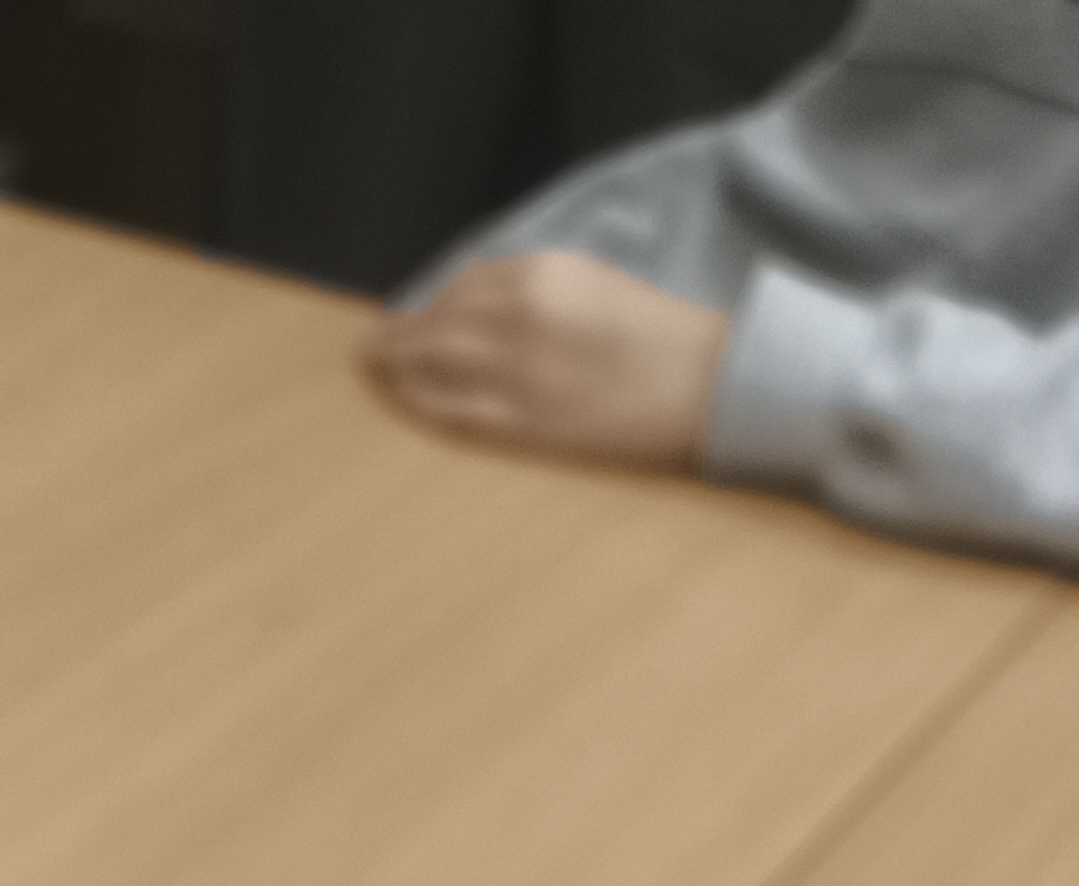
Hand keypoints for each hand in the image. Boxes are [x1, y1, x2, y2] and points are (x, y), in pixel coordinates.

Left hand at [368, 251, 728, 472]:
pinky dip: (419, 402)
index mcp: (543, 271)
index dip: (431, 301)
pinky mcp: (518, 421)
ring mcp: (512, 370)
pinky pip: (450, 409)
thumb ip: (542, 292)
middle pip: (435, 321)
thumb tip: (487, 309)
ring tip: (375, 372)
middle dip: (398, 335)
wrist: (706, 388)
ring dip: (395, 368)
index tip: (415, 314)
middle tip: (372, 348)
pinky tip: (403, 401)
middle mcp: (516, 314)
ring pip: (431, 364)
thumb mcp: (597, 287)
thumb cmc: (662, 341)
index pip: (463, 283)